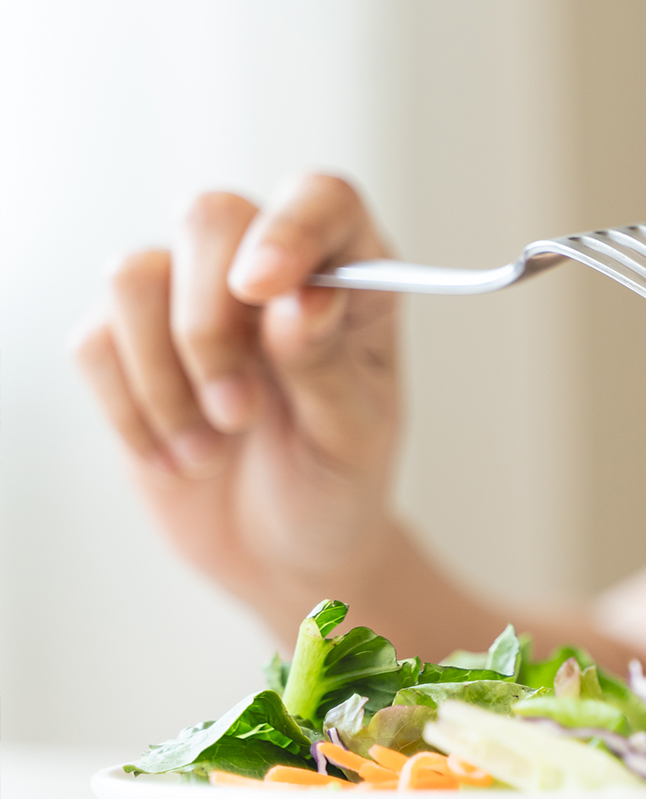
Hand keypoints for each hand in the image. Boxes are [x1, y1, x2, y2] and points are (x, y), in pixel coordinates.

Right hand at [73, 175, 403, 636]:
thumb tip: (301, 298)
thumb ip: (328, 365)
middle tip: (240, 413)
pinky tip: (180, 460)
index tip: (262, 288)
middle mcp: (268, 269)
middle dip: (210, 324)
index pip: (323, 200)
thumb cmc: (338, 485)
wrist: (284, 554)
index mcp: (352, 277)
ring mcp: (190, 299)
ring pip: (136, 273)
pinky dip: (134, 412)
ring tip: (215, 446)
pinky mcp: (127, 343)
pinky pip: (96, 343)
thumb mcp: (354, 437)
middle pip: (210, 216)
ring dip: (167, 376)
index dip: (289, 228)